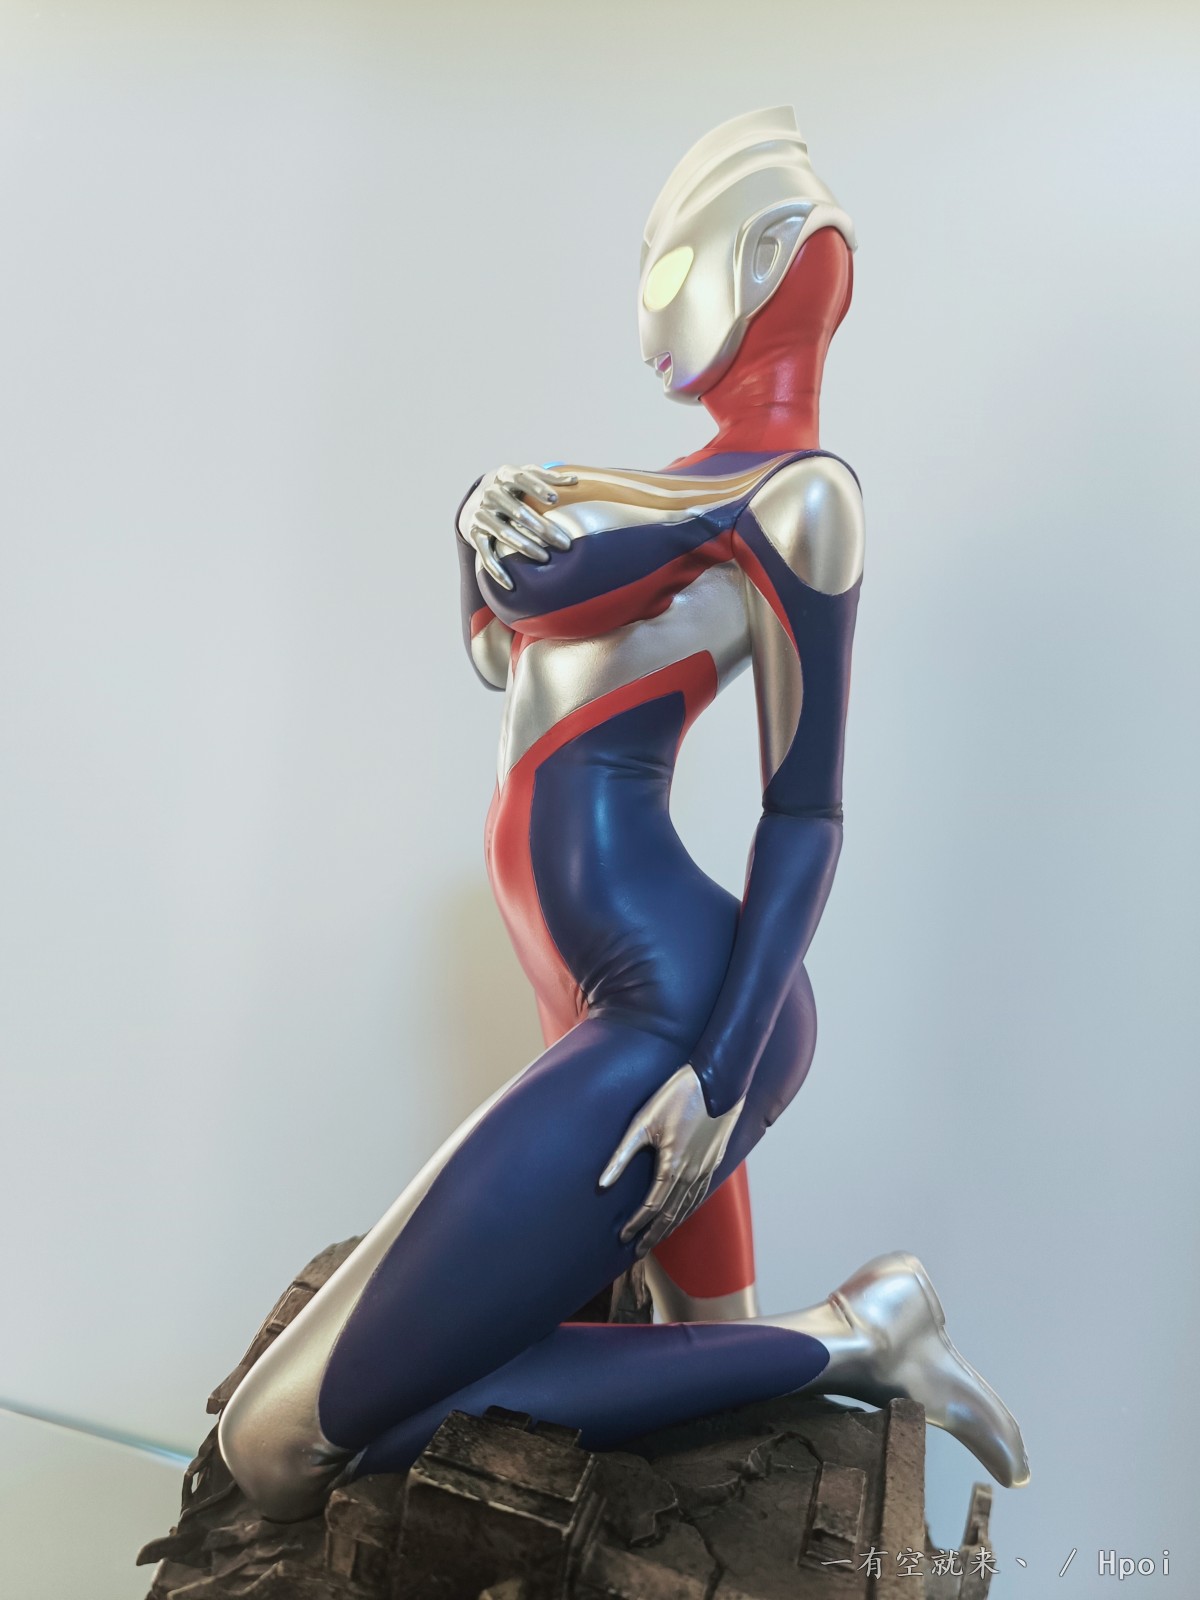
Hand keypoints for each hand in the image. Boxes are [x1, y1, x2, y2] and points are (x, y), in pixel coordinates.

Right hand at [458, 464, 577, 591]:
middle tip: (565, 544)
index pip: (521, 478)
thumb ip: (549, 476)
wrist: (477, 500)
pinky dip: (496, 570)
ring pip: (503, 532)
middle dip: (542, 528)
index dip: (537, 487)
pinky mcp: (474, 534)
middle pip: (518, 511)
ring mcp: (481, 514)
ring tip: (545, 558)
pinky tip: (511, 584)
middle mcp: (490, 493)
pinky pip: (485, 554)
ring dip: (524, 546)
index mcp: (504, 475)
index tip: (555, 499)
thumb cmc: (513, 487)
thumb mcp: (526, 475)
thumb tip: (575, 479)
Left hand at [598, 1065, 744, 1257]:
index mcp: (672, 1167)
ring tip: (656, 1239)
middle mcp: (692, 1174)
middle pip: (670, 1215)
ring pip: (687, 1207)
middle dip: (653, 1235)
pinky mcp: (715, 1161)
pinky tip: (682, 1213)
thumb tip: (602, 1183)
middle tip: (638, 1252)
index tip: (622, 1237)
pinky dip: (688, 1210)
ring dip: (671, 1226)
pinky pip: (700, 1195)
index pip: (651, 1207)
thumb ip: (622, 1155)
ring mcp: (706, 1169)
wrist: (718, 1081)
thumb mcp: (642, 1122)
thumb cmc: (676, 1096)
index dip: (636, 1224)